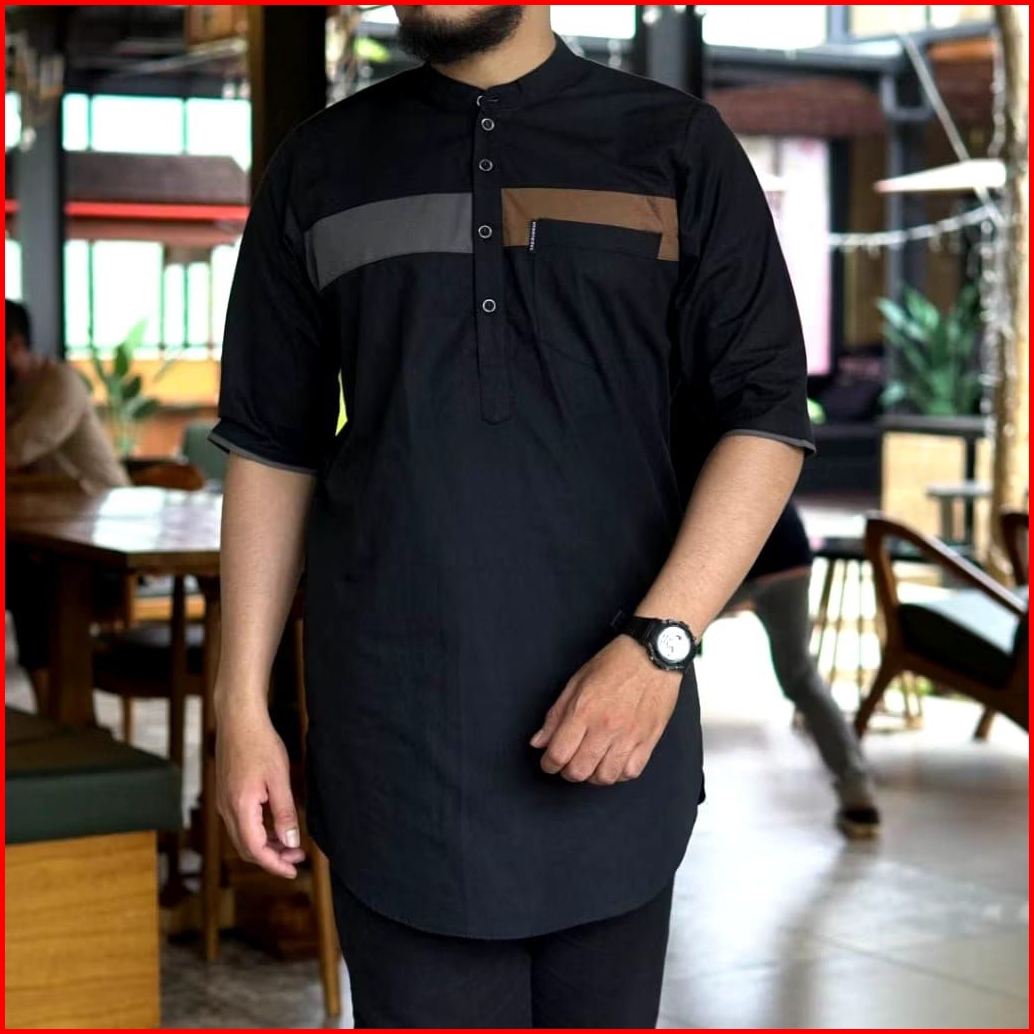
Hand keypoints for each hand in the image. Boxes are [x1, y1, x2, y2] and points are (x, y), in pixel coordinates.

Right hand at [216, 702, 304, 877]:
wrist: (238, 719)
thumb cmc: (260, 745)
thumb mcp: (279, 779)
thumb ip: (285, 813)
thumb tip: (290, 842)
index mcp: (240, 808)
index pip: (255, 850)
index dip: (274, 864)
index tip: (293, 871)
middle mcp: (227, 809)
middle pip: (247, 848)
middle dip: (272, 857)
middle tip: (297, 858)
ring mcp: (224, 801)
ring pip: (243, 836)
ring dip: (266, 844)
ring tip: (291, 843)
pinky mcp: (227, 793)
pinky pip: (241, 822)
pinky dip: (258, 830)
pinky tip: (276, 825)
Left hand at [530, 636, 679, 784]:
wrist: (653, 655)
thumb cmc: (615, 664)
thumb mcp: (576, 682)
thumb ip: (556, 715)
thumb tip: (539, 741)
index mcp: (584, 710)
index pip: (559, 754)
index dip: (548, 764)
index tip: (549, 762)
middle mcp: (606, 727)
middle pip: (579, 771)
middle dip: (568, 772)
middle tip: (568, 764)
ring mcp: (629, 736)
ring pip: (605, 777)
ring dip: (593, 776)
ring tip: (591, 763)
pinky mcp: (649, 740)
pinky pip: (630, 772)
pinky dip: (619, 773)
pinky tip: (613, 761)